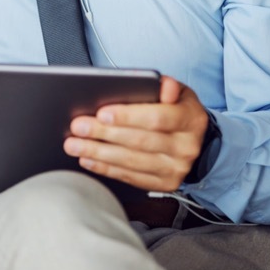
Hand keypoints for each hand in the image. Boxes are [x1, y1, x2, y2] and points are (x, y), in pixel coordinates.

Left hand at [63, 76, 208, 192]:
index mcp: (191, 119)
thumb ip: (167, 85)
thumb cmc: (177, 109)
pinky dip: (106, 168)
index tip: (101, 113)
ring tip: (74, 144)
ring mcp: (177, 169)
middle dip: (104, 133)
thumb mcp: (178, 91)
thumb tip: (163, 86)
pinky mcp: (165, 184)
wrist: (195, 141)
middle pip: (140, 141)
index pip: (158, 117)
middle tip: (77, 127)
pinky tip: (88, 159)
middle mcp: (187, 146)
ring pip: (132, 161)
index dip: (128, 116)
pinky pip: (131, 177)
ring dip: (99, 153)